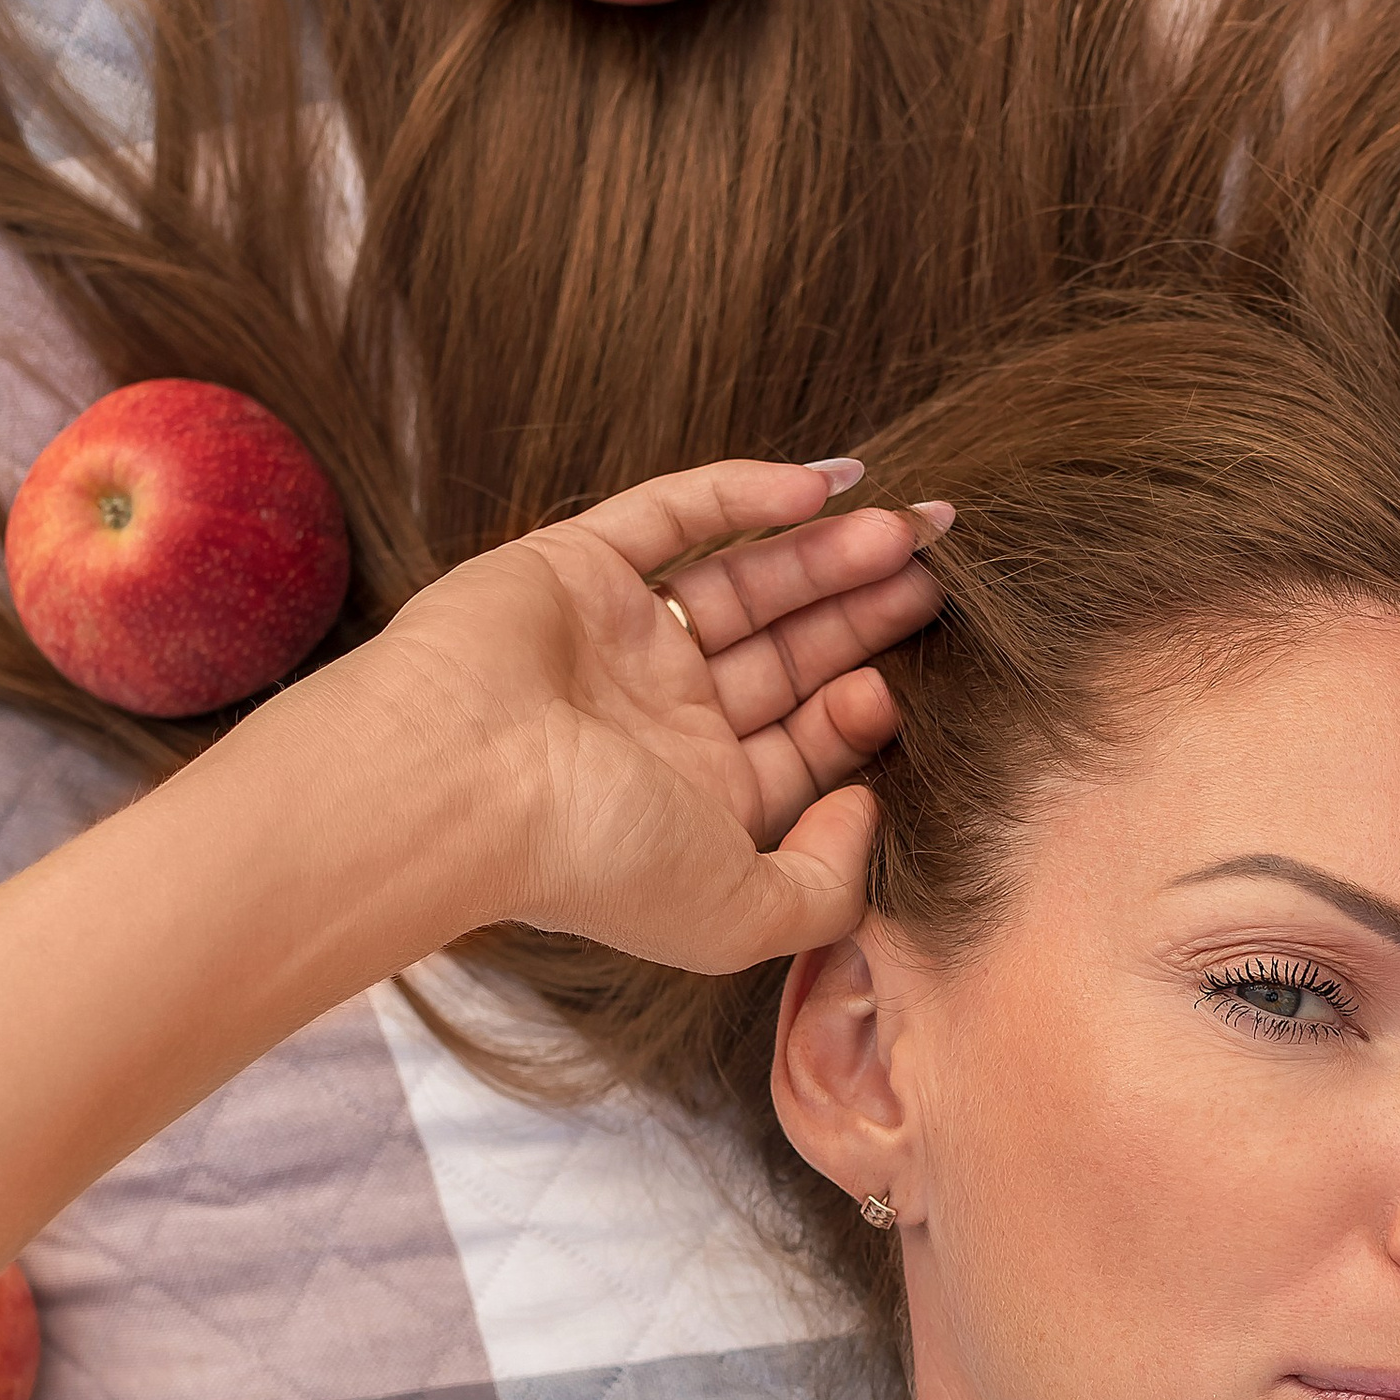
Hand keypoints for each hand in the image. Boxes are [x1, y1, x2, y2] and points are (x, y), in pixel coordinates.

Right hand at [365, 456, 944, 973]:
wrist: (455, 781)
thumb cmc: (592, 858)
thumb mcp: (741, 915)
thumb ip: (828, 885)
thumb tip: (869, 809)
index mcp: (695, 801)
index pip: (804, 742)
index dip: (864, 707)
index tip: (905, 682)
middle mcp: (660, 721)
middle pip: (790, 655)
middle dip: (867, 614)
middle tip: (943, 570)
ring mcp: (618, 641)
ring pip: (747, 581)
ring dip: (828, 553)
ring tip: (909, 526)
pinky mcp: (575, 565)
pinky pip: (676, 514)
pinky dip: (748, 493)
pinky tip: (828, 484)